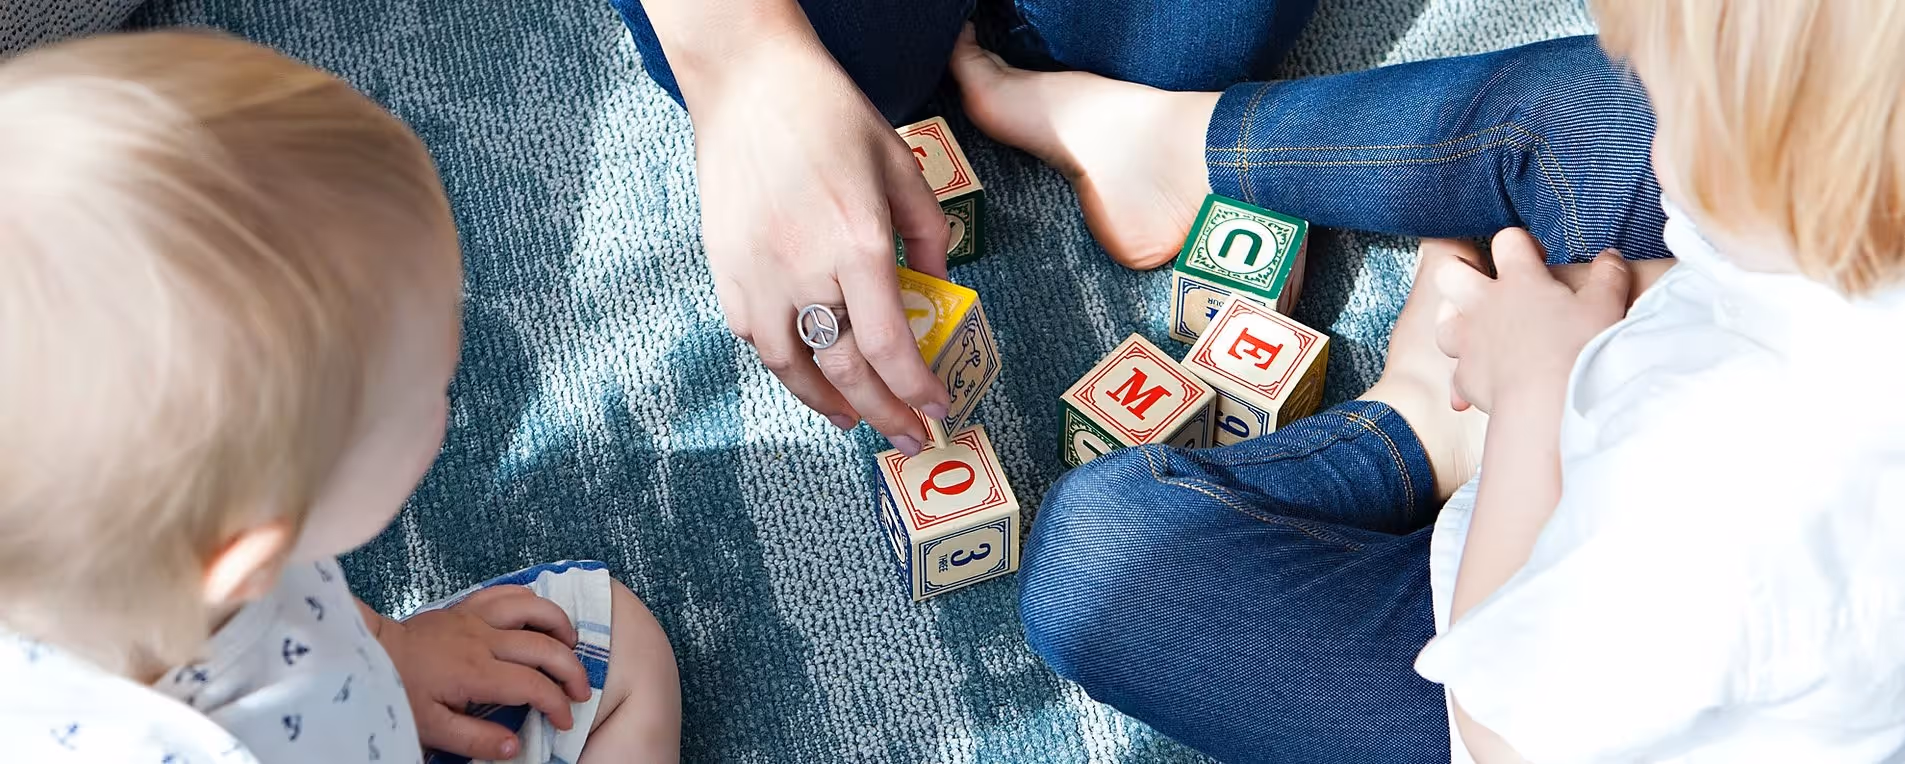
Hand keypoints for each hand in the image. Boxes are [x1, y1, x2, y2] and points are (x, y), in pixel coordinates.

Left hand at [375, 587, 590, 759]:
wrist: (371, 653)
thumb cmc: (399, 691)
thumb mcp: (431, 728)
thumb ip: (475, 739)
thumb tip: (515, 745)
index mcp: (475, 673)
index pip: (533, 686)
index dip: (557, 704)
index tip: (564, 720)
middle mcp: (483, 640)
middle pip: (544, 647)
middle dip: (572, 670)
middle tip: (582, 691)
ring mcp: (476, 618)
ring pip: (533, 608)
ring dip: (560, 625)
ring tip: (572, 646)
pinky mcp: (468, 606)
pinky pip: (508, 592)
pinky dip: (532, 600)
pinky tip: (541, 615)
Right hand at [682, 32, 951, 453]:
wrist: (749, 83)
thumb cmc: (830, 116)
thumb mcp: (901, 166)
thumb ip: (928, 235)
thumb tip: (938, 292)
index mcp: (857, 243)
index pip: (891, 346)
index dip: (916, 390)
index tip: (937, 411)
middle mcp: (805, 269)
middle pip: (847, 370)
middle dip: (885, 414)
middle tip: (909, 438)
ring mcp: (757, 274)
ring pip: (793, 368)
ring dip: (828, 403)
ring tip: (855, 417)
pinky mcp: (725, 269)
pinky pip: (756, 338)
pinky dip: (785, 364)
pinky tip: (808, 370)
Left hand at [1434, 229, 1629, 413]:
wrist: (1548, 404)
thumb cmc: (1579, 350)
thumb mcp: (1605, 306)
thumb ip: (1608, 275)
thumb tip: (1610, 256)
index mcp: (1518, 280)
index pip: (1506, 241)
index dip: (1520, 243)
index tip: (1537, 259)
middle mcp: (1484, 304)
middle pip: (1450, 271)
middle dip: (1461, 270)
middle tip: (1484, 281)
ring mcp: (1468, 340)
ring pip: (1443, 319)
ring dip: (1455, 320)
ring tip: (1476, 327)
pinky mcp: (1464, 376)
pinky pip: (1455, 373)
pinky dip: (1465, 375)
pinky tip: (1480, 381)